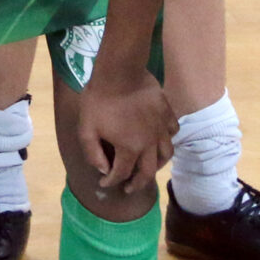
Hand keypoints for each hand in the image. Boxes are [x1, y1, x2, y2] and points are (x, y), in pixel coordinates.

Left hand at [73, 65, 173, 195]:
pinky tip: (160, 140)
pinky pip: (173, 132)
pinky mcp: (168, 113)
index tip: (105, 183)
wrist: (119, 70)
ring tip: (148, 168)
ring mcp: (162, 128)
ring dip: (157, 166)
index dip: (111, 181)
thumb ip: (93, 153)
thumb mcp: (86, 128)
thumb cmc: (99, 99)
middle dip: (137, 184)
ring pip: (166, 155)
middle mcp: (150, 143)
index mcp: (129, 148)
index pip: (122, 173)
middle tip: (130, 189)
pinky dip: (168, 140)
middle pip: (148, 172)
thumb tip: (104, 170)